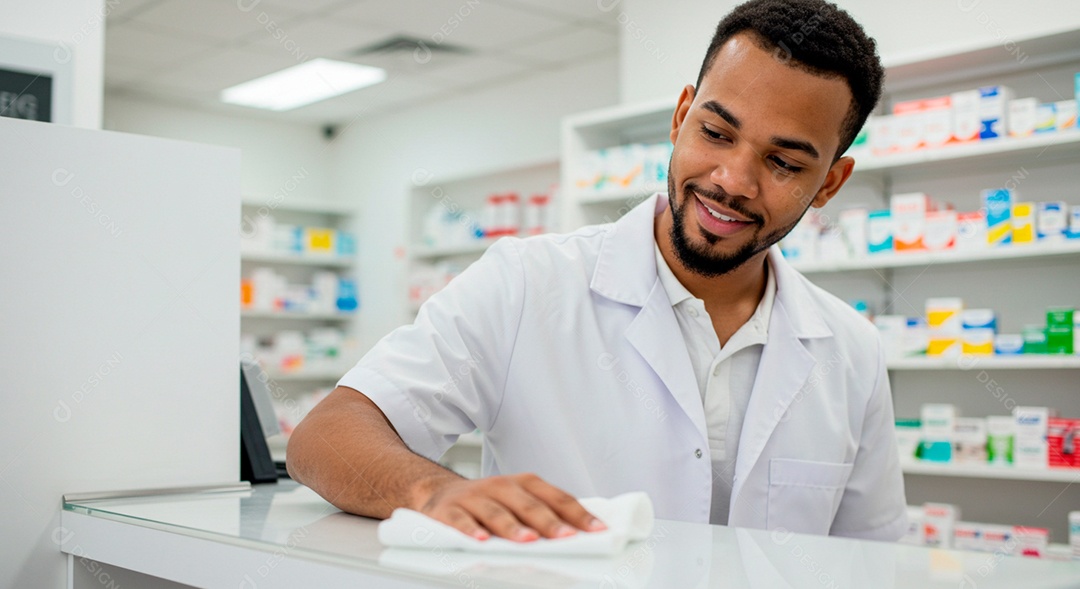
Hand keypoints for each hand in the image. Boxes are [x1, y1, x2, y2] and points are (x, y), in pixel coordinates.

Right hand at [412, 473, 607, 541]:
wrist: (439, 494)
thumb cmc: (489, 503)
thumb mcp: (517, 501)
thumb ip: (545, 514)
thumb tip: (581, 534)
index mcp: (523, 484)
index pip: (556, 498)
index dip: (578, 514)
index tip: (598, 530)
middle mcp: (500, 486)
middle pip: (528, 504)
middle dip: (549, 522)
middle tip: (567, 537)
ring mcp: (474, 497)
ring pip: (496, 512)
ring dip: (513, 527)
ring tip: (529, 540)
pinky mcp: (448, 510)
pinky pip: (460, 520)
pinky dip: (470, 530)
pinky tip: (481, 541)